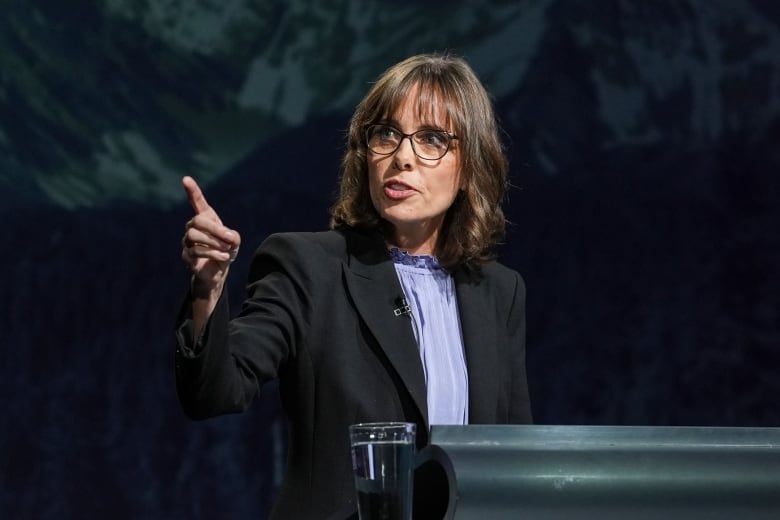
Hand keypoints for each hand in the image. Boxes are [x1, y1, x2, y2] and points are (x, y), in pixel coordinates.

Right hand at [181, 176, 240, 298]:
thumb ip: (232, 235)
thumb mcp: (234, 241)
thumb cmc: (226, 251)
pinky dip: (213, 253)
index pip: (197, 202)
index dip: (192, 191)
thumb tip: (226, 237)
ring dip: (214, 243)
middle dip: (215, 229)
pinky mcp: (186, 256)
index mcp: (205, 218)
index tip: (186, 179)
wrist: (218, 271)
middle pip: (198, 221)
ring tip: (227, 249)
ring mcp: (187, 241)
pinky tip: (224, 256)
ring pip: (194, 236)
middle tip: (230, 239)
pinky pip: (196, 251)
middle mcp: (193, 227)